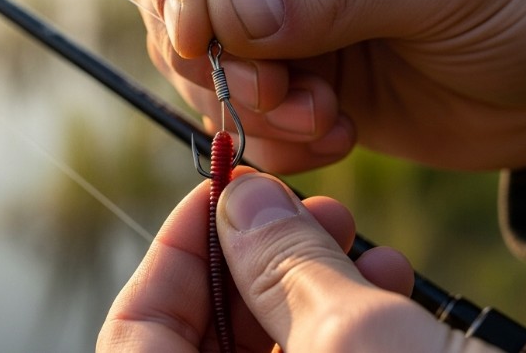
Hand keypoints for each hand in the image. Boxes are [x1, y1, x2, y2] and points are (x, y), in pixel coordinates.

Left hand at [98, 172, 502, 351]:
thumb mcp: (352, 339)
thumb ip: (282, 261)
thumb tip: (238, 196)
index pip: (137, 329)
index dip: (174, 248)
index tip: (218, 189)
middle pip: (205, 330)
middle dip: (256, 255)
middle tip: (303, 206)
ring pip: (270, 344)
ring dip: (311, 278)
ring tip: (355, 234)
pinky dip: (347, 318)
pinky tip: (389, 279)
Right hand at [124, 0, 525, 180]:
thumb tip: (222, 11)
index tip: (195, 35)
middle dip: (209, 48)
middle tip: (276, 92)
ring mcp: (280, 6)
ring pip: (195, 52)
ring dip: (245, 101)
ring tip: (324, 120)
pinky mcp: (289, 70)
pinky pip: (234, 106)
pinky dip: (268, 136)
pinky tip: (334, 137)